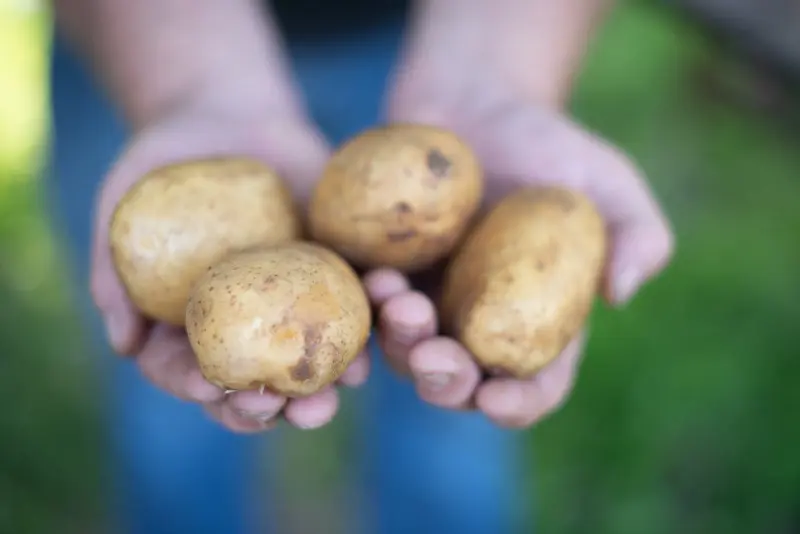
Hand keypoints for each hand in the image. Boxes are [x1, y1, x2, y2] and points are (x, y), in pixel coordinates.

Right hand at [90, 92, 367, 432]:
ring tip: (347, 384)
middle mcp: (247, 326)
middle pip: (260, 384)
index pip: (190, 373)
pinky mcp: (336, 266)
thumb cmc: (160, 165)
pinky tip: (387, 309)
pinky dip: (376, 305)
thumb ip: (114, 273)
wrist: (224, 114)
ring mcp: (295, 301)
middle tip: (291, 411)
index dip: (198, 388)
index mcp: (192, 326)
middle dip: (278, 407)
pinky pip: (360, 292)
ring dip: (336, 376)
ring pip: (318, 354)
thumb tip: (123, 344)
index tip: (210, 388)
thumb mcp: (121, 205)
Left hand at [365, 90, 673, 428]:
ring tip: (399, 300)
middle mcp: (477, 324)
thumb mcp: (608, 181)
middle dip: (446, 383)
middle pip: (460, 382)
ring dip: (400, 343)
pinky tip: (374, 275)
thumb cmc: (549, 146)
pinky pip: (369, 304)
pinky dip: (369, 303)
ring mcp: (427, 300)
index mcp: (535, 323)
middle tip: (435, 358)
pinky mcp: (387, 271)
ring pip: (405, 350)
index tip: (498, 399)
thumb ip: (637, 234)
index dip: (518, 404)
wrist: (476, 102)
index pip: (533, 385)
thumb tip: (620, 293)